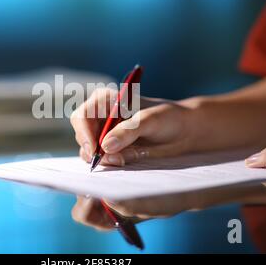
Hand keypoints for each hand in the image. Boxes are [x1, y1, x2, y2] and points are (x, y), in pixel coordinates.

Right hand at [70, 88, 199, 165]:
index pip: (83, 116)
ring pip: (89, 150)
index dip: (84, 133)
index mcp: (105, 100)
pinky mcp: (110, 150)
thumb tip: (105, 146)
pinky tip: (124, 161)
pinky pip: (100, 159)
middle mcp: (100, 116)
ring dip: (102, 159)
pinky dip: (108, 164)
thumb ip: (128, 131)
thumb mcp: (151, 120)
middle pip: (82, 135)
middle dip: (94, 150)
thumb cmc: (169, 117)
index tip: (95, 150)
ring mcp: (103, 134)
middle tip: (115, 160)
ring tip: (123, 160)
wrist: (183, 131)